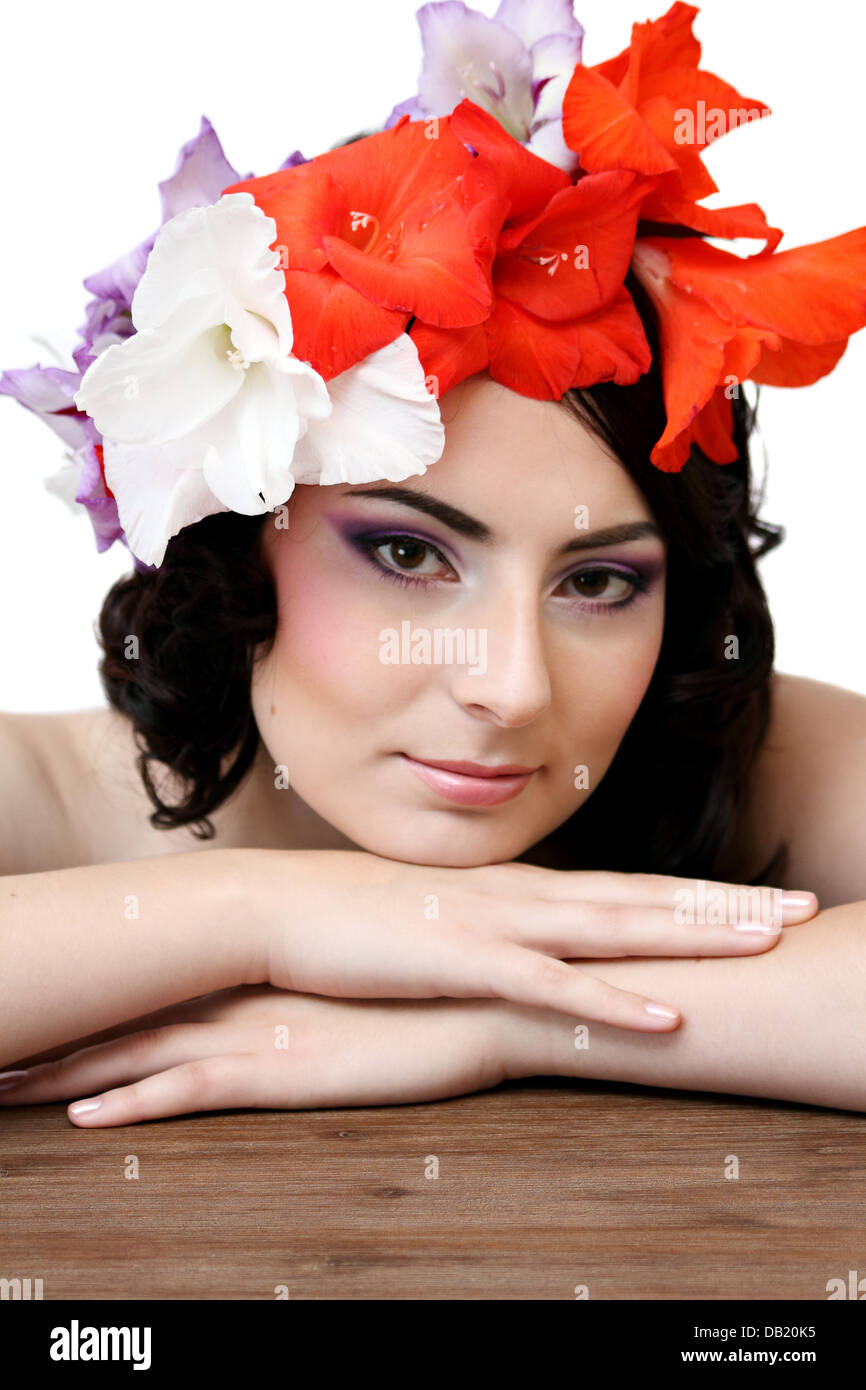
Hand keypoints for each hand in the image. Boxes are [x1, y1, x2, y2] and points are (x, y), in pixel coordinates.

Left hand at [0, 985, 520, 1126]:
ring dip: (72, 1072)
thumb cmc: (431, 990)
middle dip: (65, 1033)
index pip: (164, 983)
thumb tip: (304, 985)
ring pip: (139, 1053)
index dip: (105, 996)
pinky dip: (131, 1107)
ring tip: (9, 1083)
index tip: (58, 1003)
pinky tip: (85, 1119)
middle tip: (4, 1045)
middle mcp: (244, 996)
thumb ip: (323, 984)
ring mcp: (256, 1033)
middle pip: (132, 1015)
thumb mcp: (361, 984)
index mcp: (262, 972)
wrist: (481, 995)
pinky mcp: (278, 1072)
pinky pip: (187, 1092)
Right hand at [262, 850, 818, 1031]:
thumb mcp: (438, 921)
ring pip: (615, 929)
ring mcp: (496, 924)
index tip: (763, 898)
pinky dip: (612, 1001)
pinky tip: (666, 1017)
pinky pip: (551, 986)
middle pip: (643, 898)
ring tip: (766, 943)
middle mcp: (522, 895)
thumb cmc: (354, 921)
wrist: (275, 910)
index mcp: (519, 888)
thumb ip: (489, 928)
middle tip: (805, 910)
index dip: (700, 894)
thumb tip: (529, 942)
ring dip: (693, 937)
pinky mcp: (462, 961)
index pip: (627, 888)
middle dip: (727, 905)